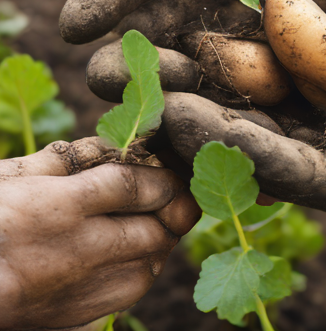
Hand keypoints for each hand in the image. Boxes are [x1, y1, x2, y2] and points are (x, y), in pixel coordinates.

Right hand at [0, 138, 199, 328]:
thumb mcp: (12, 175)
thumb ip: (67, 159)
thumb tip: (112, 148)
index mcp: (60, 206)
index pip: (135, 187)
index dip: (164, 179)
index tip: (172, 175)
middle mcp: (76, 249)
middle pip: (153, 230)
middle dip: (172, 211)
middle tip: (171, 199)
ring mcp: (77, 289)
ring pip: (149, 266)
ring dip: (159, 242)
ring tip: (152, 224)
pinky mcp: (72, 317)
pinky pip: (129, 295)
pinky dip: (140, 271)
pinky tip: (131, 256)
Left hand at [133, 0, 325, 214]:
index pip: (314, 175)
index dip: (256, 158)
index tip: (198, 133)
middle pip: (266, 136)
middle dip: (205, 123)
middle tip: (146, 105)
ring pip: (252, 87)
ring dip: (195, 78)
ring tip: (136, 66)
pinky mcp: (317, 27)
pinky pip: (262, 33)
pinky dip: (219, 28)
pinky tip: (170, 17)